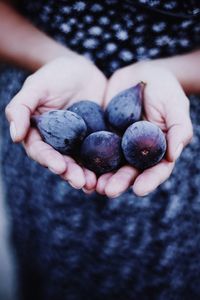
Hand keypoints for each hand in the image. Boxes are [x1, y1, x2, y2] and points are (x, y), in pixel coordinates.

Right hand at [5, 54, 106, 190]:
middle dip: (70, 174)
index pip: (41, 151)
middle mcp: (58, 144)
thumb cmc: (55, 75)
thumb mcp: (36, 86)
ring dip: (86, 176)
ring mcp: (78, 144)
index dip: (49, 160)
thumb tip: (15, 137)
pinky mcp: (95, 141)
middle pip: (62, 163)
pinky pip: (98, 156)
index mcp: (39, 134)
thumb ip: (21, 108)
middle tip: (81, 183)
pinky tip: (109, 175)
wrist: (82, 70)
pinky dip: (102, 167)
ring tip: (94, 184)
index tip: (59, 167)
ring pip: (80, 164)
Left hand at [96, 61, 192, 196]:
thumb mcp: (175, 104)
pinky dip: (87, 161)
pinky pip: (94, 150)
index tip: (139, 190)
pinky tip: (79, 168)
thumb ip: (179, 128)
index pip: (157, 170)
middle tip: (108, 191)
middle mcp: (138, 152)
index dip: (149, 181)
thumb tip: (174, 156)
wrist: (139, 75)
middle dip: (120, 183)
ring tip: (92, 186)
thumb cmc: (164, 88)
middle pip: (130, 172)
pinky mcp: (102, 136)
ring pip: (111, 165)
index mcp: (159, 149)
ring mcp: (119, 145)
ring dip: (102, 177)